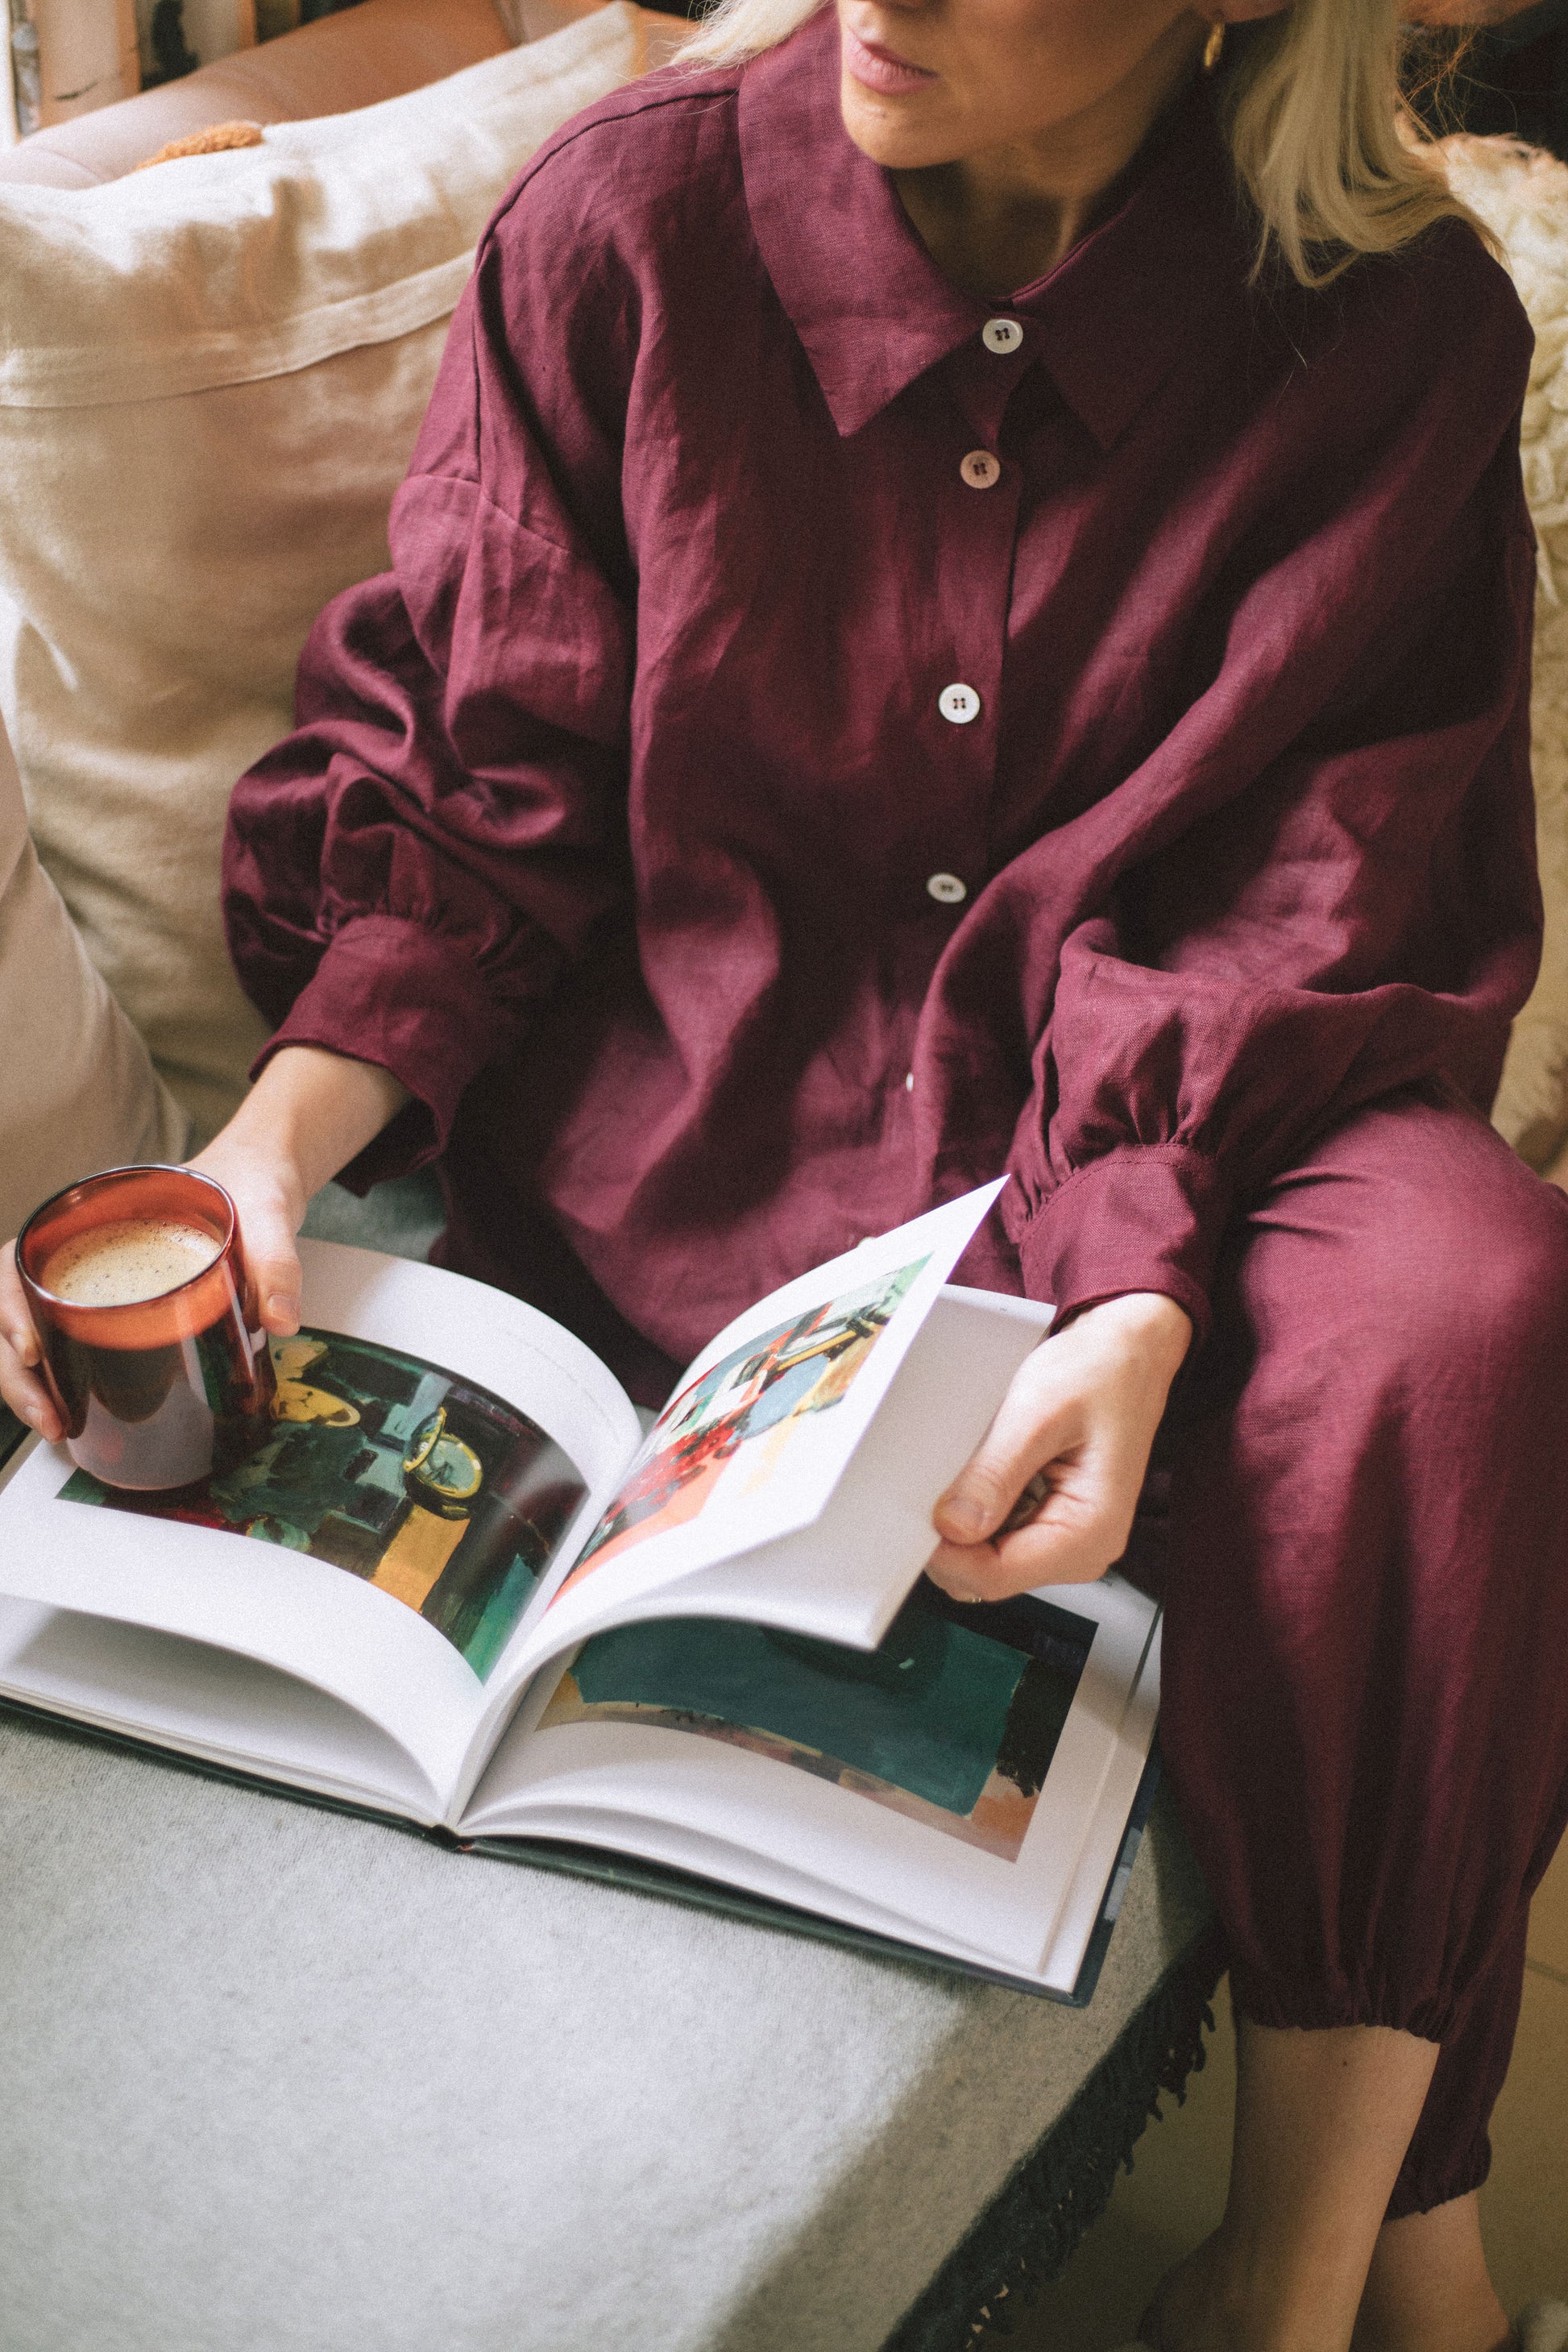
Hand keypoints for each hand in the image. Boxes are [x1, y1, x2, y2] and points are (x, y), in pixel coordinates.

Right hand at [0, 1045, 409, 1447]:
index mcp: (101, 1214)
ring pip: (38, 1331)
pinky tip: (79, 1415)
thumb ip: (277, 1260)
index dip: (9, 1302)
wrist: (267, 1173)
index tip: (30, 1346)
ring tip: (59, 1427)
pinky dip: (67, 1379)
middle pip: (19, 1307)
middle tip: (49, 1417)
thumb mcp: (267, 1212)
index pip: (22, 1256)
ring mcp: (101, 1280)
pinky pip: (76, 1341)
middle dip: (17, 1369)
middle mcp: (87, 1248)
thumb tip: (281, 1319)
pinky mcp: (126, 1305)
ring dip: (33, 1382)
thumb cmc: (251, 1181)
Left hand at [927, 1292, 1191, 1601]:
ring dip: (966, 1520)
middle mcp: (1083, 1548)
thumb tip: (953, 1525)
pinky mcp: (1051, 1523)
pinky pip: (997, 1535)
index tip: (917, 1514)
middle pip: (987, 1574)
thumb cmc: (1101, 1373)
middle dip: (953, 1537)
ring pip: (986, 1558)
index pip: (996, 1576)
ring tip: (975, 1463)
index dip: (946, 1553)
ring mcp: (1067, 1539)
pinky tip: (987, 1469)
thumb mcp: (1038, 1412)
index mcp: (1091, 1531)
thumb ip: (996, 1473)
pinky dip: (979, 1508)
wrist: (1128, 1352)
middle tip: (938, 1479)